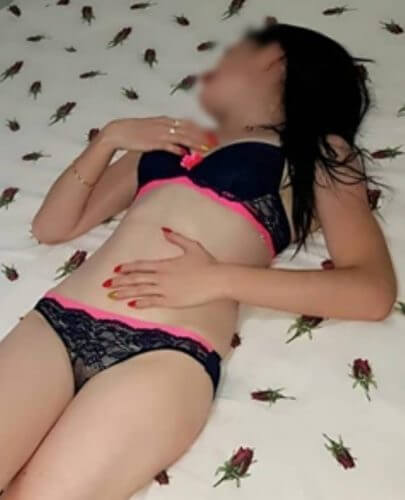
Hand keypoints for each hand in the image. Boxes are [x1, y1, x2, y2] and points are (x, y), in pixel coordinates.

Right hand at [101, 117, 213, 154]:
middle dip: (203, 137)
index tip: (211, 135)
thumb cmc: (134, 132)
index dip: (200, 129)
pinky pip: (170, 145)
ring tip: (206, 149)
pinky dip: (179, 149)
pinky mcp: (154, 142)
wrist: (118, 132)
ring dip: (195, 143)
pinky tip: (186, 154)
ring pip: (183, 137)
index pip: (187, 123)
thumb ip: (165, 132)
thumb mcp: (152, 128)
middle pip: (189, 129)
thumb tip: (176, 141)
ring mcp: (160, 133)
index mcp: (165, 120)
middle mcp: (165, 125)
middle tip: (214, 143)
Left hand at [103, 229, 223, 307]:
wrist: (218, 280)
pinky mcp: (172, 301)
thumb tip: (164, 231)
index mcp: (165, 264)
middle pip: (136, 279)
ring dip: (125, 293)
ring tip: (112, 295)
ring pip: (140, 291)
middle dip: (120, 282)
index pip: (141, 266)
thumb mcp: (192, 246)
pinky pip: (152, 302)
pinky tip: (131, 304)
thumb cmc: (207, 263)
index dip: (127, 268)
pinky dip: (141, 303)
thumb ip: (176, 238)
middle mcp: (162, 277)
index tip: (116, 270)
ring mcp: (166, 290)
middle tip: (106, 284)